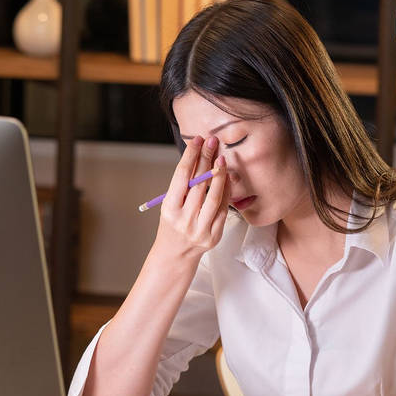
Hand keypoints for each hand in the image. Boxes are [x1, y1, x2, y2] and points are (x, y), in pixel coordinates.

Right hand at [154, 135, 229, 258]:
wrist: (175, 254)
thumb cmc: (172, 224)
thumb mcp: (170, 204)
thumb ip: (184, 185)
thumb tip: (199, 156)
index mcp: (169, 209)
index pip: (182, 176)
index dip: (191, 155)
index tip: (197, 140)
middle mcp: (184, 219)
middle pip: (199, 184)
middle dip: (206, 159)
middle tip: (212, 142)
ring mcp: (200, 229)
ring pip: (214, 196)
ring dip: (219, 175)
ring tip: (221, 158)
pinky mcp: (214, 235)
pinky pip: (223, 209)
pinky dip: (225, 192)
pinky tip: (226, 179)